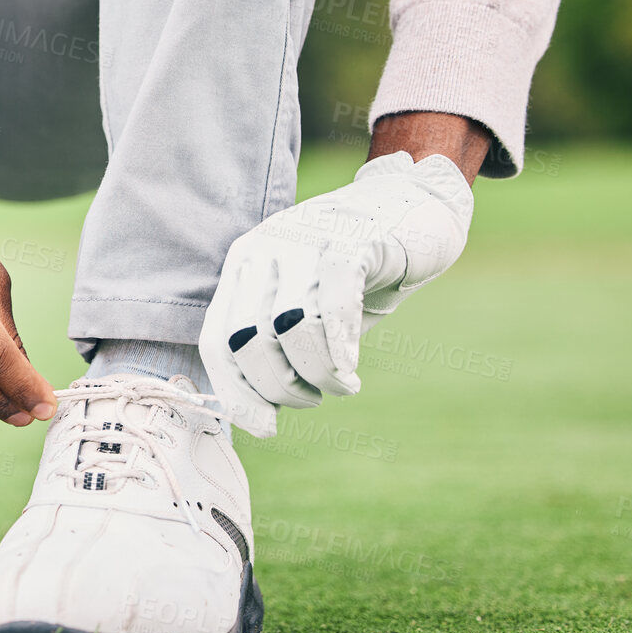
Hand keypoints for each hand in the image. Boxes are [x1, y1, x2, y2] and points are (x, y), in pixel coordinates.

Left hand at [199, 142, 475, 437]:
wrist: (415, 204)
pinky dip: (339, 348)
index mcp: (244, 266)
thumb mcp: (306, 309)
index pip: (216, 340)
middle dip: (278, 387)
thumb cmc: (355, 271)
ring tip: (342, 382)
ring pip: (289, 327)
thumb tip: (255, 421)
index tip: (265, 428)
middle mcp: (265, 250)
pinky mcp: (351, 241)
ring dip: (317, 373)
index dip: (236, 393)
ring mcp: (306, 241)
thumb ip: (278, 351)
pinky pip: (333, 304)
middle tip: (311, 398)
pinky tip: (351, 367)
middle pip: (246, 339)